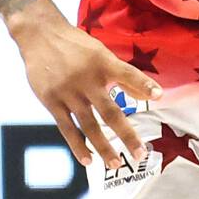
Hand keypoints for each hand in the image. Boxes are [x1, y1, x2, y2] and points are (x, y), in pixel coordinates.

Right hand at [14, 18, 161, 169]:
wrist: (39, 35)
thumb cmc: (77, 46)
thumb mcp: (102, 54)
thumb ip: (124, 76)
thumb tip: (150, 96)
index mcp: (103, 63)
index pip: (128, 74)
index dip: (144, 84)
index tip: (159, 96)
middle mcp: (87, 79)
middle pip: (110, 112)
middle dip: (127, 135)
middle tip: (140, 153)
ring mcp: (68, 92)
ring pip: (89, 125)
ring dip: (104, 147)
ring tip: (116, 164)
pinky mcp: (51, 101)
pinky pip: (67, 128)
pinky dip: (78, 146)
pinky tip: (89, 161)